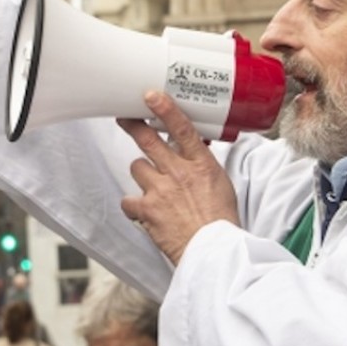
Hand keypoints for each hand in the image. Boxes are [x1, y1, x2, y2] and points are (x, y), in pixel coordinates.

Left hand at [118, 91, 240, 263]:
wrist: (214, 250)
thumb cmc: (221, 220)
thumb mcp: (221, 183)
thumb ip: (203, 165)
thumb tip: (194, 149)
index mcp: (201, 164)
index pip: (181, 128)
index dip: (165, 109)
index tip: (152, 96)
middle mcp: (178, 173)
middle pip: (147, 140)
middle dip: (133, 126)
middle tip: (125, 119)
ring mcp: (159, 190)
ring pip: (137, 167)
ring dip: (142, 174)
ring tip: (153, 187)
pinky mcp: (146, 210)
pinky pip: (128, 199)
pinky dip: (133, 205)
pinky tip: (143, 211)